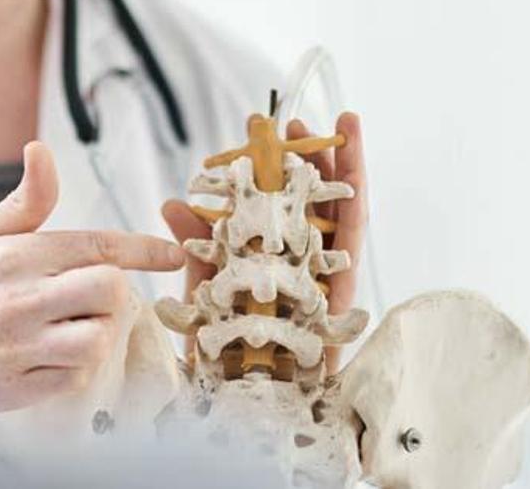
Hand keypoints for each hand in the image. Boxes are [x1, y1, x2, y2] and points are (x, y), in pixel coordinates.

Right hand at [0, 142, 186, 413]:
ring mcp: (15, 346)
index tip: (171, 254)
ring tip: (70, 331)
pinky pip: (70, 380)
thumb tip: (42, 150)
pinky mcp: (10, 389)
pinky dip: (69, 371)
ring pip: (96, 339)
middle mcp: (18, 298)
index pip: (96, 246)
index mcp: (15, 255)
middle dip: (113, 295)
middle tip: (93, 300)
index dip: (143, 249)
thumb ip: (23, 203)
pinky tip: (47, 361)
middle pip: (109, 292)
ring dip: (95, 336)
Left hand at [161, 112, 367, 371]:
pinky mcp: (341, 297)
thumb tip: (173, 203)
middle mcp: (298, 270)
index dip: (270, 173)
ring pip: (338, 213)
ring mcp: (322, 280)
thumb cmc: (225, 362)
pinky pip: (351, 246)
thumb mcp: (202, 296)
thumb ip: (197, 250)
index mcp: (265, 266)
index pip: (271, 210)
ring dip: (342, 168)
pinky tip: (354, 171)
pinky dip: (355, 204)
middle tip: (298, 119)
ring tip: (341, 125)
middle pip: (310, 205)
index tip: (260, 137)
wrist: (247, 411)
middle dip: (309, 160)